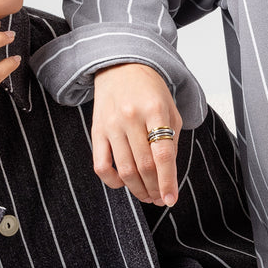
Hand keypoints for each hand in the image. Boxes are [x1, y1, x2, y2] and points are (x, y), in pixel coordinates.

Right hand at [91, 63, 181, 206]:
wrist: (121, 67)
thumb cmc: (150, 91)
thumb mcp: (170, 110)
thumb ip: (171, 140)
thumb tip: (168, 175)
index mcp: (155, 110)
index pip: (162, 154)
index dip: (168, 181)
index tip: (171, 200)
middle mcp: (131, 117)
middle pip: (143, 166)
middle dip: (154, 189)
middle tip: (160, 198)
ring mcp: (111, 125)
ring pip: (124, 169)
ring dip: (137, 189)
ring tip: (147, 196)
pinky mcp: (96, 131)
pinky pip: (101, 165)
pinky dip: (113, 181)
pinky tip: (124, 183)